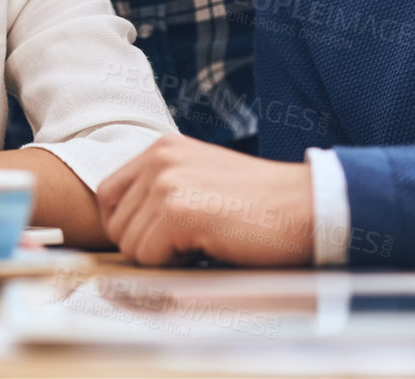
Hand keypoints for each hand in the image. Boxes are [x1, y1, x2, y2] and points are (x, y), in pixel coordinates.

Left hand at [96, 134, 314, 266]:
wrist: (307, 207)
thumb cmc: (260, 206)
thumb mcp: (201, 181)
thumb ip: (162, 193)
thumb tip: (124, 232)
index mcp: (161, 149)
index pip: (107, 196)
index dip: (126, 227)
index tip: (156, 241)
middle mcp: (158, 159)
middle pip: (115, 224)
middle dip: (146, 246)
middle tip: (190, 243)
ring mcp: (166, 183)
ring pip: (130, 245)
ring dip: (162, 257)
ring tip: (203, 242)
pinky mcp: (177, 211)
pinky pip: (148, 257)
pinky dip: (174, 265)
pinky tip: (208, 248)